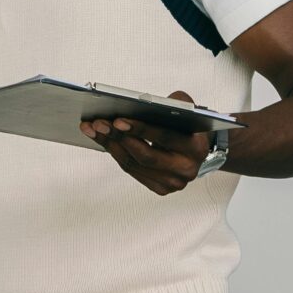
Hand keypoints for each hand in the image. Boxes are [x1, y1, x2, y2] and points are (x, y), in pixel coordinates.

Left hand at [82, 92, 213, 195]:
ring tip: (93, 128)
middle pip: (145, 156)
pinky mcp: (161, 189)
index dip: (140, 128)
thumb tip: (140, 103)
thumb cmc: (189, 124)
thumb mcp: (187, 107)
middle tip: (99, 123)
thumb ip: (172, 103)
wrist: (199, 148)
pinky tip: (103, 139)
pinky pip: (132, 171)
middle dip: (119, 138)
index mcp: (196, 148)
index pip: (165, 137)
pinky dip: (116, 153)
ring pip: (134, 165)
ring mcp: (173, 183)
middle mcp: (187, 169)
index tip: (118, 119)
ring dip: (111, 145)